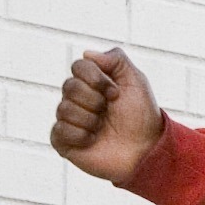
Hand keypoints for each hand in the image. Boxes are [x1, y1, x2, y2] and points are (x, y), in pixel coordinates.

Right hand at [51, 48, 166, 185]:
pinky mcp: (64, 141)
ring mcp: (69, 119)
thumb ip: (116, 59)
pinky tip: (93, 140)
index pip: (78, 66)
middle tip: (109, 112)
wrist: (145, 150)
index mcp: (91, 82)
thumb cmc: (141, 116)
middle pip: (69, 86)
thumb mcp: (136, 81)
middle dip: (95, 101)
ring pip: (64, 109)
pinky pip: (59, 130)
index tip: (116, 93)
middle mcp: (77, 98)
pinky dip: (80, 136)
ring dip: (90, 120)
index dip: (97, 79)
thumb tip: (86, 54)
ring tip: (103, 128)